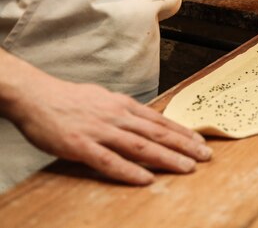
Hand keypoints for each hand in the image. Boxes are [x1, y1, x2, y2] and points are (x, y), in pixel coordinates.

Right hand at [8, 77, 211, 184]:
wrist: (35, 95)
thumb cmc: (69, 99)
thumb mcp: (104, 99)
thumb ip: (125, 111)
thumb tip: (146, 119)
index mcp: (123, 105)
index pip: (160, 120)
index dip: (182, 132)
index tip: (200, 141)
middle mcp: (117, 116)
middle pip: (158, 133)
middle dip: (185, 145)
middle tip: (206, 155)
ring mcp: (100, 130)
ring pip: (141, 146)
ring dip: (167, 158)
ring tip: (187, 167)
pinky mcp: (81, 145)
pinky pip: (109, 161)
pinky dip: (130, 171)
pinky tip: (146, 179)